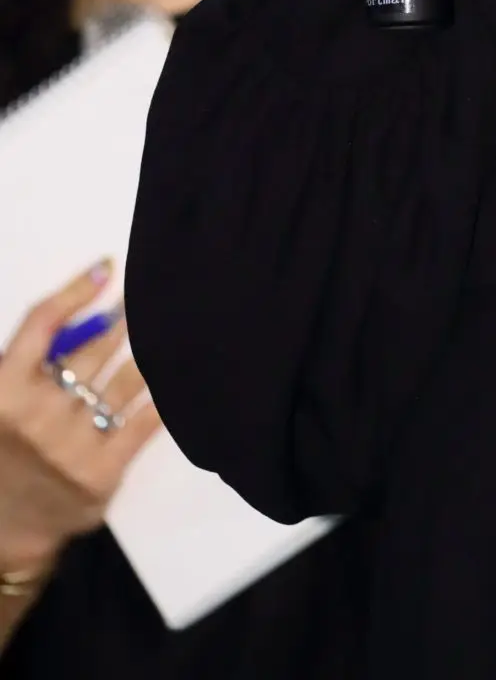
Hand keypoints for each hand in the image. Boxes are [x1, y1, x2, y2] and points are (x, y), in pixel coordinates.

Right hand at [0, 263, 160, 579]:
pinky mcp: (101, 473)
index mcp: (2, 391)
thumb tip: (89, 307)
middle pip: (92, 349)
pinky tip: (176, 380)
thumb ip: (33, 360)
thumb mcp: (2, 400)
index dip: (74, 291)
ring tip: (166, 332)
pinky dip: (159, 398)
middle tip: (144, 300)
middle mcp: (37, 414)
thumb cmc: (5, 450)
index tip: (106, 268)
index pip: (41, 323)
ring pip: (123, 380)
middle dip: (121, 320)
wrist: (5, 529)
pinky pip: (142, 422)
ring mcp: (71, 445)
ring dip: (146, 352)